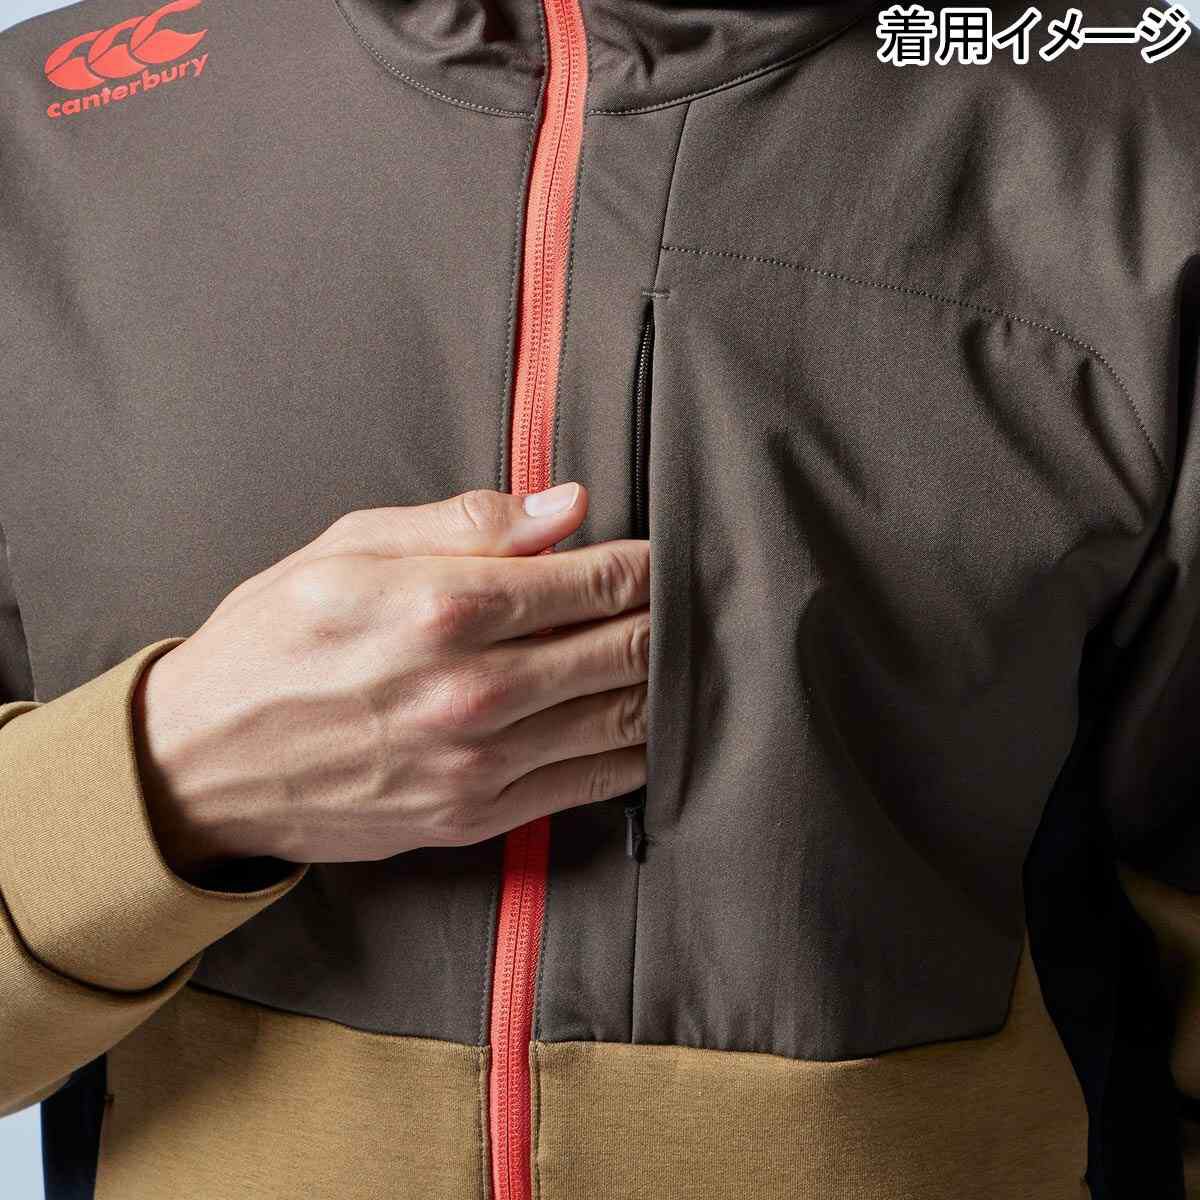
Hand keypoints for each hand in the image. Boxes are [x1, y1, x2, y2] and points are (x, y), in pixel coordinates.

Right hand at [132, 483, 648, 876]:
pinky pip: (592, 783)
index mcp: (445, 605)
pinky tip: (649, 723)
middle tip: (691, 605)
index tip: (663, 557)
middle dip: (669, 620)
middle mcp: (474, 690)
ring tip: (682, 657)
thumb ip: (468, 523)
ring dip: (666, 685)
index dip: (648, 566)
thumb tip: (570, 506)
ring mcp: (480, 763)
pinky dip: (637, 750)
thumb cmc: (274, 636)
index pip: (598, 580)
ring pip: (624, 719)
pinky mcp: (476, 817)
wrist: (202, 761)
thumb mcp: (350, 546)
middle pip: (627, 650)